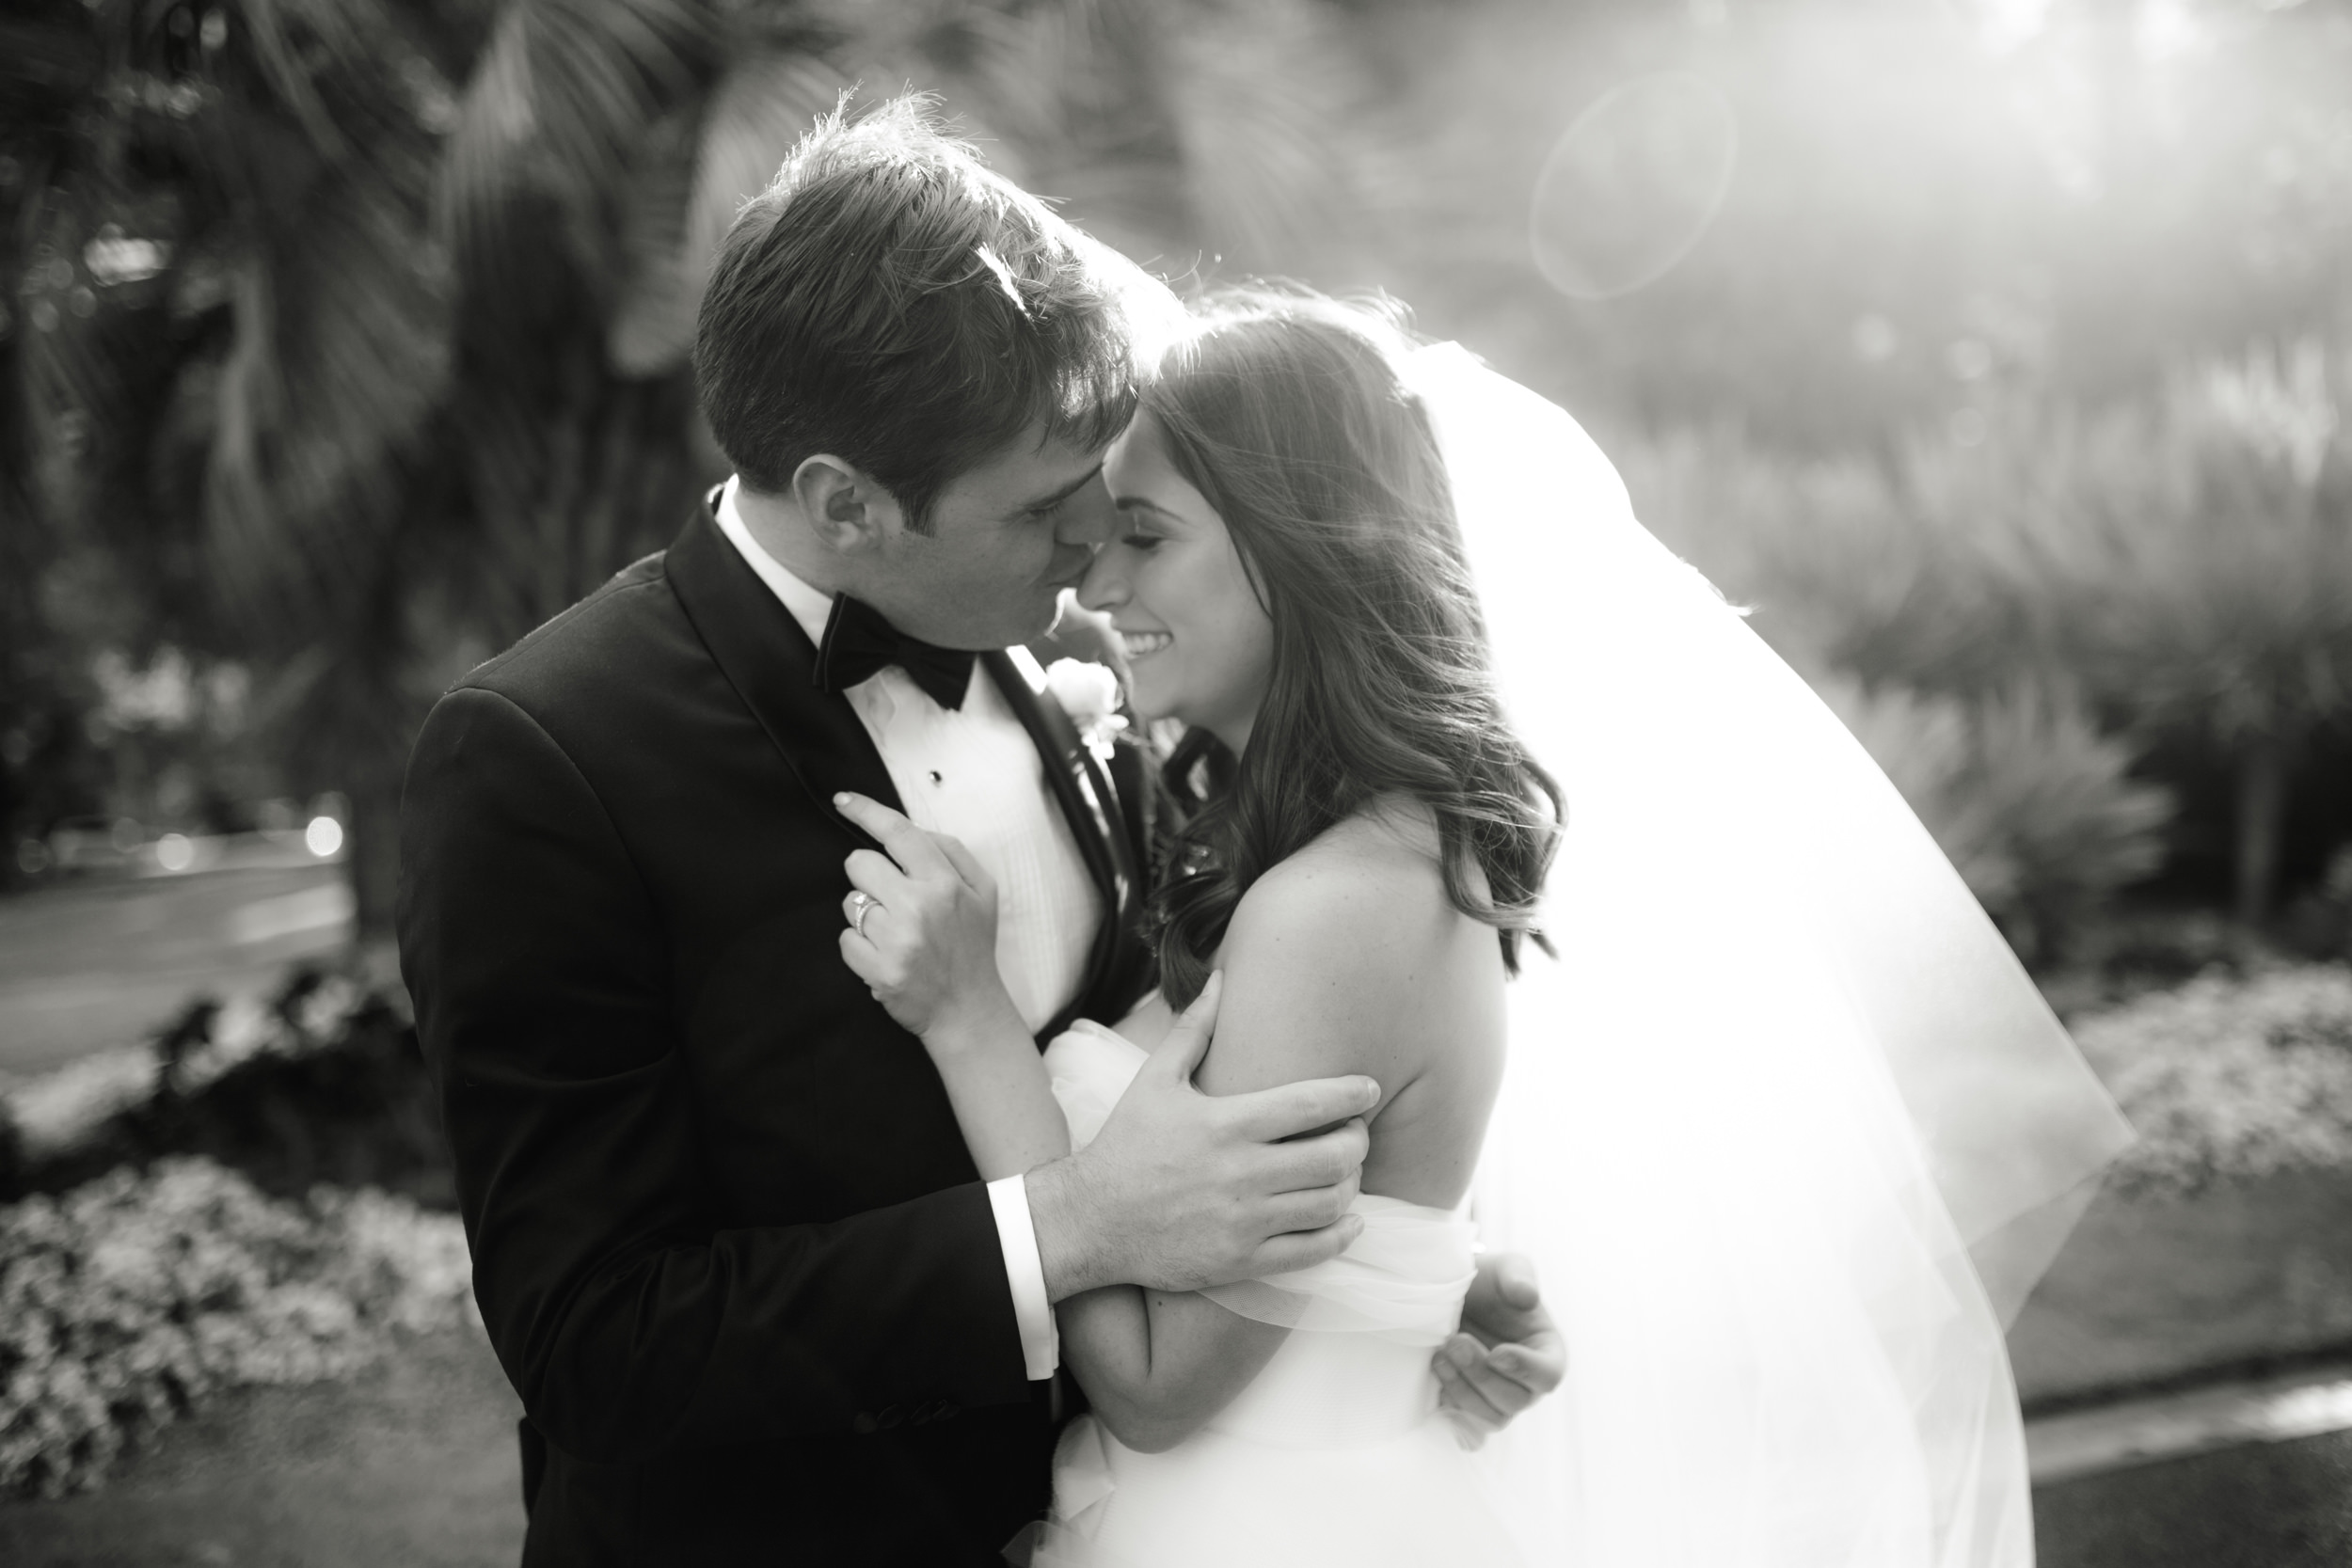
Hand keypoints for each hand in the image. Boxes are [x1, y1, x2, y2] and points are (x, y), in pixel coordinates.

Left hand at [834, 792, 1023, 1044]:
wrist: (968, 1010)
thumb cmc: (972, 946)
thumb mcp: (983, 891)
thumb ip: (951, 852)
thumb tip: (910, 832)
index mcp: (946, 883)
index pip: (898, 832)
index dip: (866, 811)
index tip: (843, 800)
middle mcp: (920, 907)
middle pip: (859, 863)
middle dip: (868, 877)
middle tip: (892, 899)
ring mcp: (898, 940)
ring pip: (850, 904)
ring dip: (866, 917)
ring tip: (895, 935)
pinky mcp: (879, 970)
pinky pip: (844, 940)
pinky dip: (859, 948)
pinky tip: (885, 956)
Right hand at [1025, 974, 1382, 1298]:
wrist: (1090, 1220)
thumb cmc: (1126, 1144)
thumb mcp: (1155, 1080)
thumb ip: (1195, 1029)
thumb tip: (1221, 977)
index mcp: (1225, 1124)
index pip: (1309, 1105)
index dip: (1351, 1095)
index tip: (1370, 1089)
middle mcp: (1240, 1173)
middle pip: (1332, 1157)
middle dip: (1358, 1142)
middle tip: (1357, 1133)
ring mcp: (1243, 1221)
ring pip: (1329, 1204)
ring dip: (1351, 1185)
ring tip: (1345, 1172)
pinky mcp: (1241, 1261)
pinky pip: (1311, 1252)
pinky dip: (1341, 1235)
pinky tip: (1347, 1221)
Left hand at [1433, 1251, 1564, 1448]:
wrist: (1453, 1296)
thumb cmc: (1488, 1282)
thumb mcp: (1505, 1268)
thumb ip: (1519, 1276)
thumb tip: (1528, 1296)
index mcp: (1547, 1352)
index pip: (1549, 1375)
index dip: (1525, 1370)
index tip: (1498, 1352)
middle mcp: (1527, 1384)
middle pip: (1516, 1401)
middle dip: (1482, 1374)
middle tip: (1455, 1342)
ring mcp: (1498, 1399)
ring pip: (1491, 1418)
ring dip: (1463, 1391)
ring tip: (1440, 1355)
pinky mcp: (1470, 1407)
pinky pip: (1467, 1429)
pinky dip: (1452, 1411)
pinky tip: (1436, 1382)